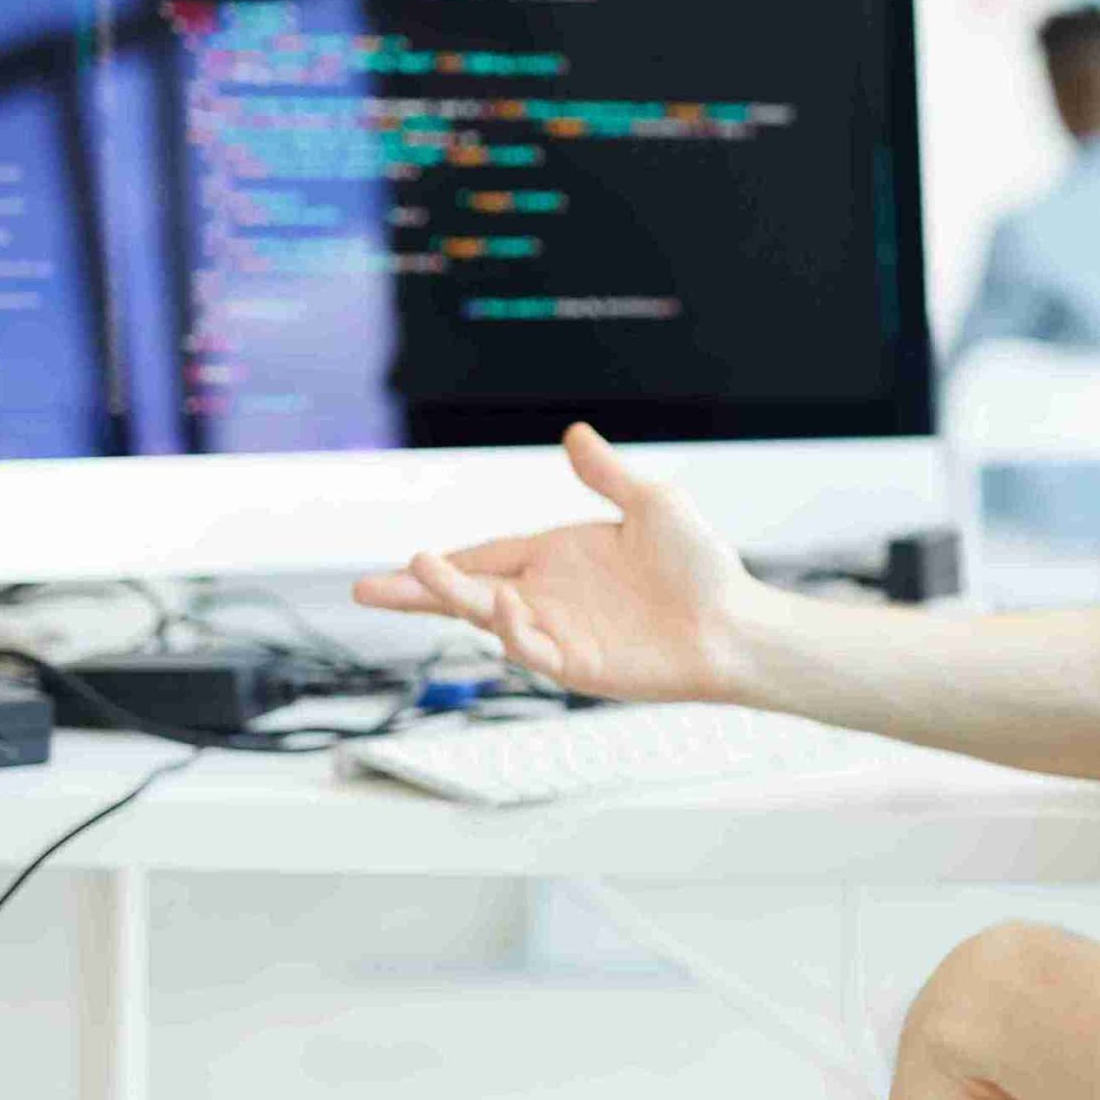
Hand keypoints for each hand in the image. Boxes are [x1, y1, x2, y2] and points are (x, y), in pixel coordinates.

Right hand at [351, 422, 758, 701]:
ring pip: (488, 617)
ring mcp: (560, 632)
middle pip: (467, 592)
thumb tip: (574, 434)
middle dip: (415, 591)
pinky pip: (531, 648)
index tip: (406, 560)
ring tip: (418, 570)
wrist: (736, 623)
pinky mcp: (578, 664)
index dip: (446, 560)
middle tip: (363, 591)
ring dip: (452, 597)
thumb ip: (606, 475)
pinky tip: (497, 604)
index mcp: (559, 556)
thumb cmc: (701, 566)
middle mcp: (550, 595)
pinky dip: (510, 628)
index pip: (487, 555)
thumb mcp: (652, 505)